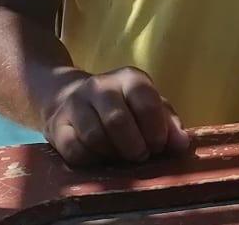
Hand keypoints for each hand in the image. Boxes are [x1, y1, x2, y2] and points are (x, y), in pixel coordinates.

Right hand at [41, 66, 190, 166]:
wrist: (66, 95)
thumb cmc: (121, 105)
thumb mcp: (148, 106)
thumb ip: (168, 123)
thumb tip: (182, 145)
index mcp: (129, 78)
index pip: (146, 102)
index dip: (155, 129)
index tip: (158, 146)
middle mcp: (100, 86)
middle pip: (118, 121)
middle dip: (134, 146)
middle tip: (140, 156)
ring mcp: (75, 104)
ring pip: (95, 137)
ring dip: (112, 154)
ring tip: (120, 156)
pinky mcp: (57, 125)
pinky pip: (75, 150)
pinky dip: (91, 160)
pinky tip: (100, 158)